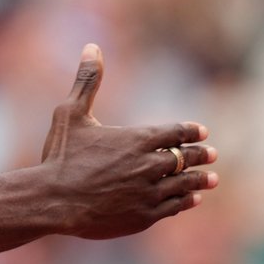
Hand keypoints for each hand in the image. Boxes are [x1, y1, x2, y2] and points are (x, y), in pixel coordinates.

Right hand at [40, 44, 216, 239]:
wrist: (51, 201)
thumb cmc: (59, 157)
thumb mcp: (70, 113)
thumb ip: (87, 81)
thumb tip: (92, 47)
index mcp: (137, 139)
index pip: (176, 132)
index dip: (190, 131)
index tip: (201, 132)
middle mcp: (148, 165)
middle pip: (185, 158)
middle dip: (201, 155)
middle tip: (213, 154)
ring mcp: (148, 193)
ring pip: (184, 184)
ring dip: (199, 180)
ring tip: (211, 179)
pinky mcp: (143, 217)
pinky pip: (173, 207)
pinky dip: (185, 201)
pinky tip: (192, 199)